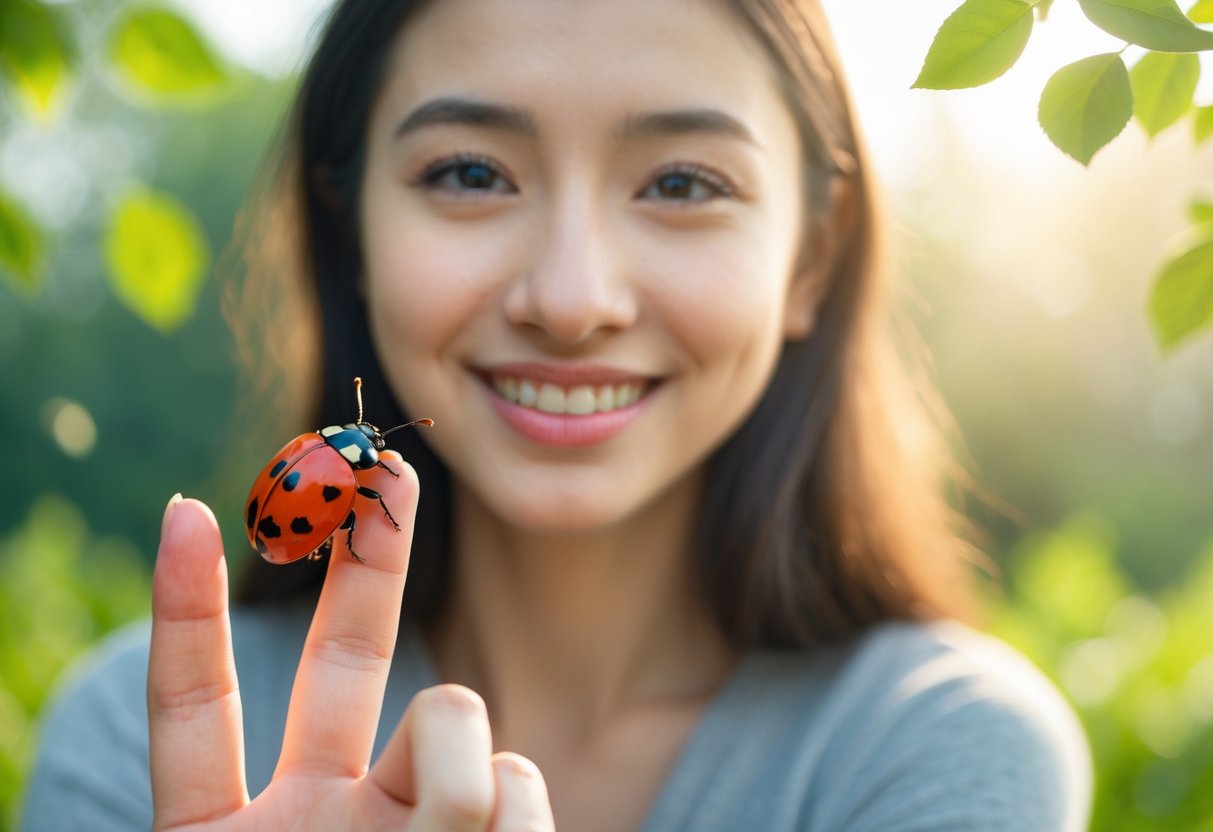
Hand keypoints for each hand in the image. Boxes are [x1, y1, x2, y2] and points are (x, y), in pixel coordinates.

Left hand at [148, 451, 553, 830]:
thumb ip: (302, 829)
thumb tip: (463, 770)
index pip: (195, 707)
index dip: (187, 612)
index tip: (184, 512)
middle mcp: (324, 818)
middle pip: (342, 655)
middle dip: (364, 558)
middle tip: (384, 467)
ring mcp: (411, 822)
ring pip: (452, 714)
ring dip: (457, 788)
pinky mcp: (496, 831)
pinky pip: (517, 779)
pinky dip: (516, 826)